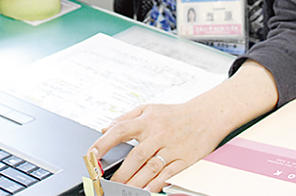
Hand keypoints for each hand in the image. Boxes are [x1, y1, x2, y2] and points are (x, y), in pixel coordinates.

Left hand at [90, 99, 223, 192]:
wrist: (205, 116)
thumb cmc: (174, 114)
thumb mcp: (149, 108)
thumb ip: (125, 118)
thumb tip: (104, 129)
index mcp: (147, 120)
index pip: (120, 130)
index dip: (103, 144)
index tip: (91, 156)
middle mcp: (158, 134)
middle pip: (135, 157)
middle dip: (120, 173)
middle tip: (106, 185)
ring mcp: (171, 148)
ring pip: (150, 169)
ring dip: (134, 183)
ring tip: (122, 191)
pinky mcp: (184, 160)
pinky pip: (167, 175)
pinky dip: (155, 185)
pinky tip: (145, 191)